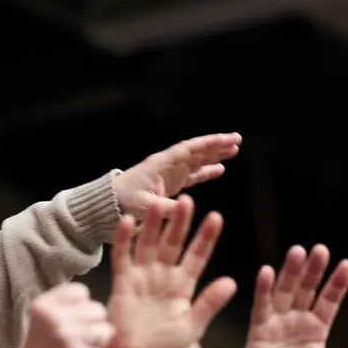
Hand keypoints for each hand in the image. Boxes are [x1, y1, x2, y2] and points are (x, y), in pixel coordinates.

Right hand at [0, 283, 112, 347]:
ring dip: (96, 344)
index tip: (70, 320)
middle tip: (76, 340)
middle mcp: (56, 320)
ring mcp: (70, 342)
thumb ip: (62, 308)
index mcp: (43, 306)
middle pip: (98, 310)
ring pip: (105, 332)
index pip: (81, 291)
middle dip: (91, 325)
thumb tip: (93, 304)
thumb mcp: (38, 322)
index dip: (81, 306)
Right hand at [97, 196, 236, 347]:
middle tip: (187, 200)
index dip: (205, 238)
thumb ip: (209, 303)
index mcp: (183, 286)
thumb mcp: (192, 327)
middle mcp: (163, 276)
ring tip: (159, 203)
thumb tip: (233, 282)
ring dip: (153, 225)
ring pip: (149, 245)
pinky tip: (126, 221)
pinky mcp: (122, 283)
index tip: (216, 218)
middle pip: (173, 244)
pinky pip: (122, 257)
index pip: (197, 257)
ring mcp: (142, 277)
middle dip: (180, 223)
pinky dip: (124, 240)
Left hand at [113, 133, 241, 218]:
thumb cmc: (123, 202)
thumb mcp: (144, 205)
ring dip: (214, 155)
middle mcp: (168, 165)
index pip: (188, 150)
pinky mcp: (171, 184)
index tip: (226, 139)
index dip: (207, 144)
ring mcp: (170, 174)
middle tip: (237, 139)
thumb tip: (182, 208)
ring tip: (234, 150)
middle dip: (216, 145)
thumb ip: (163, 207)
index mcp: (162, 164)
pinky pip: (192, 174)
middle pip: (196, 151)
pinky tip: (220, 169)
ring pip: (197, 161)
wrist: (110, 204)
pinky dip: (206, 171)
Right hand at [238, 245, 347, 347]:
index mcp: (317, 329)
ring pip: (286, 292)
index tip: (347, 264)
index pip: (329, 301)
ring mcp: (278, 322)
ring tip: (297, 251)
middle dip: (314, 270)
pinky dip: (263, 289)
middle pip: (307, 290)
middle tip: (320, 249)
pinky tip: (266, 271)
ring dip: (291, 272)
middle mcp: (298, 320)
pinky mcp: (259, 328)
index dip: (337, 284)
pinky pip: (262, 305)